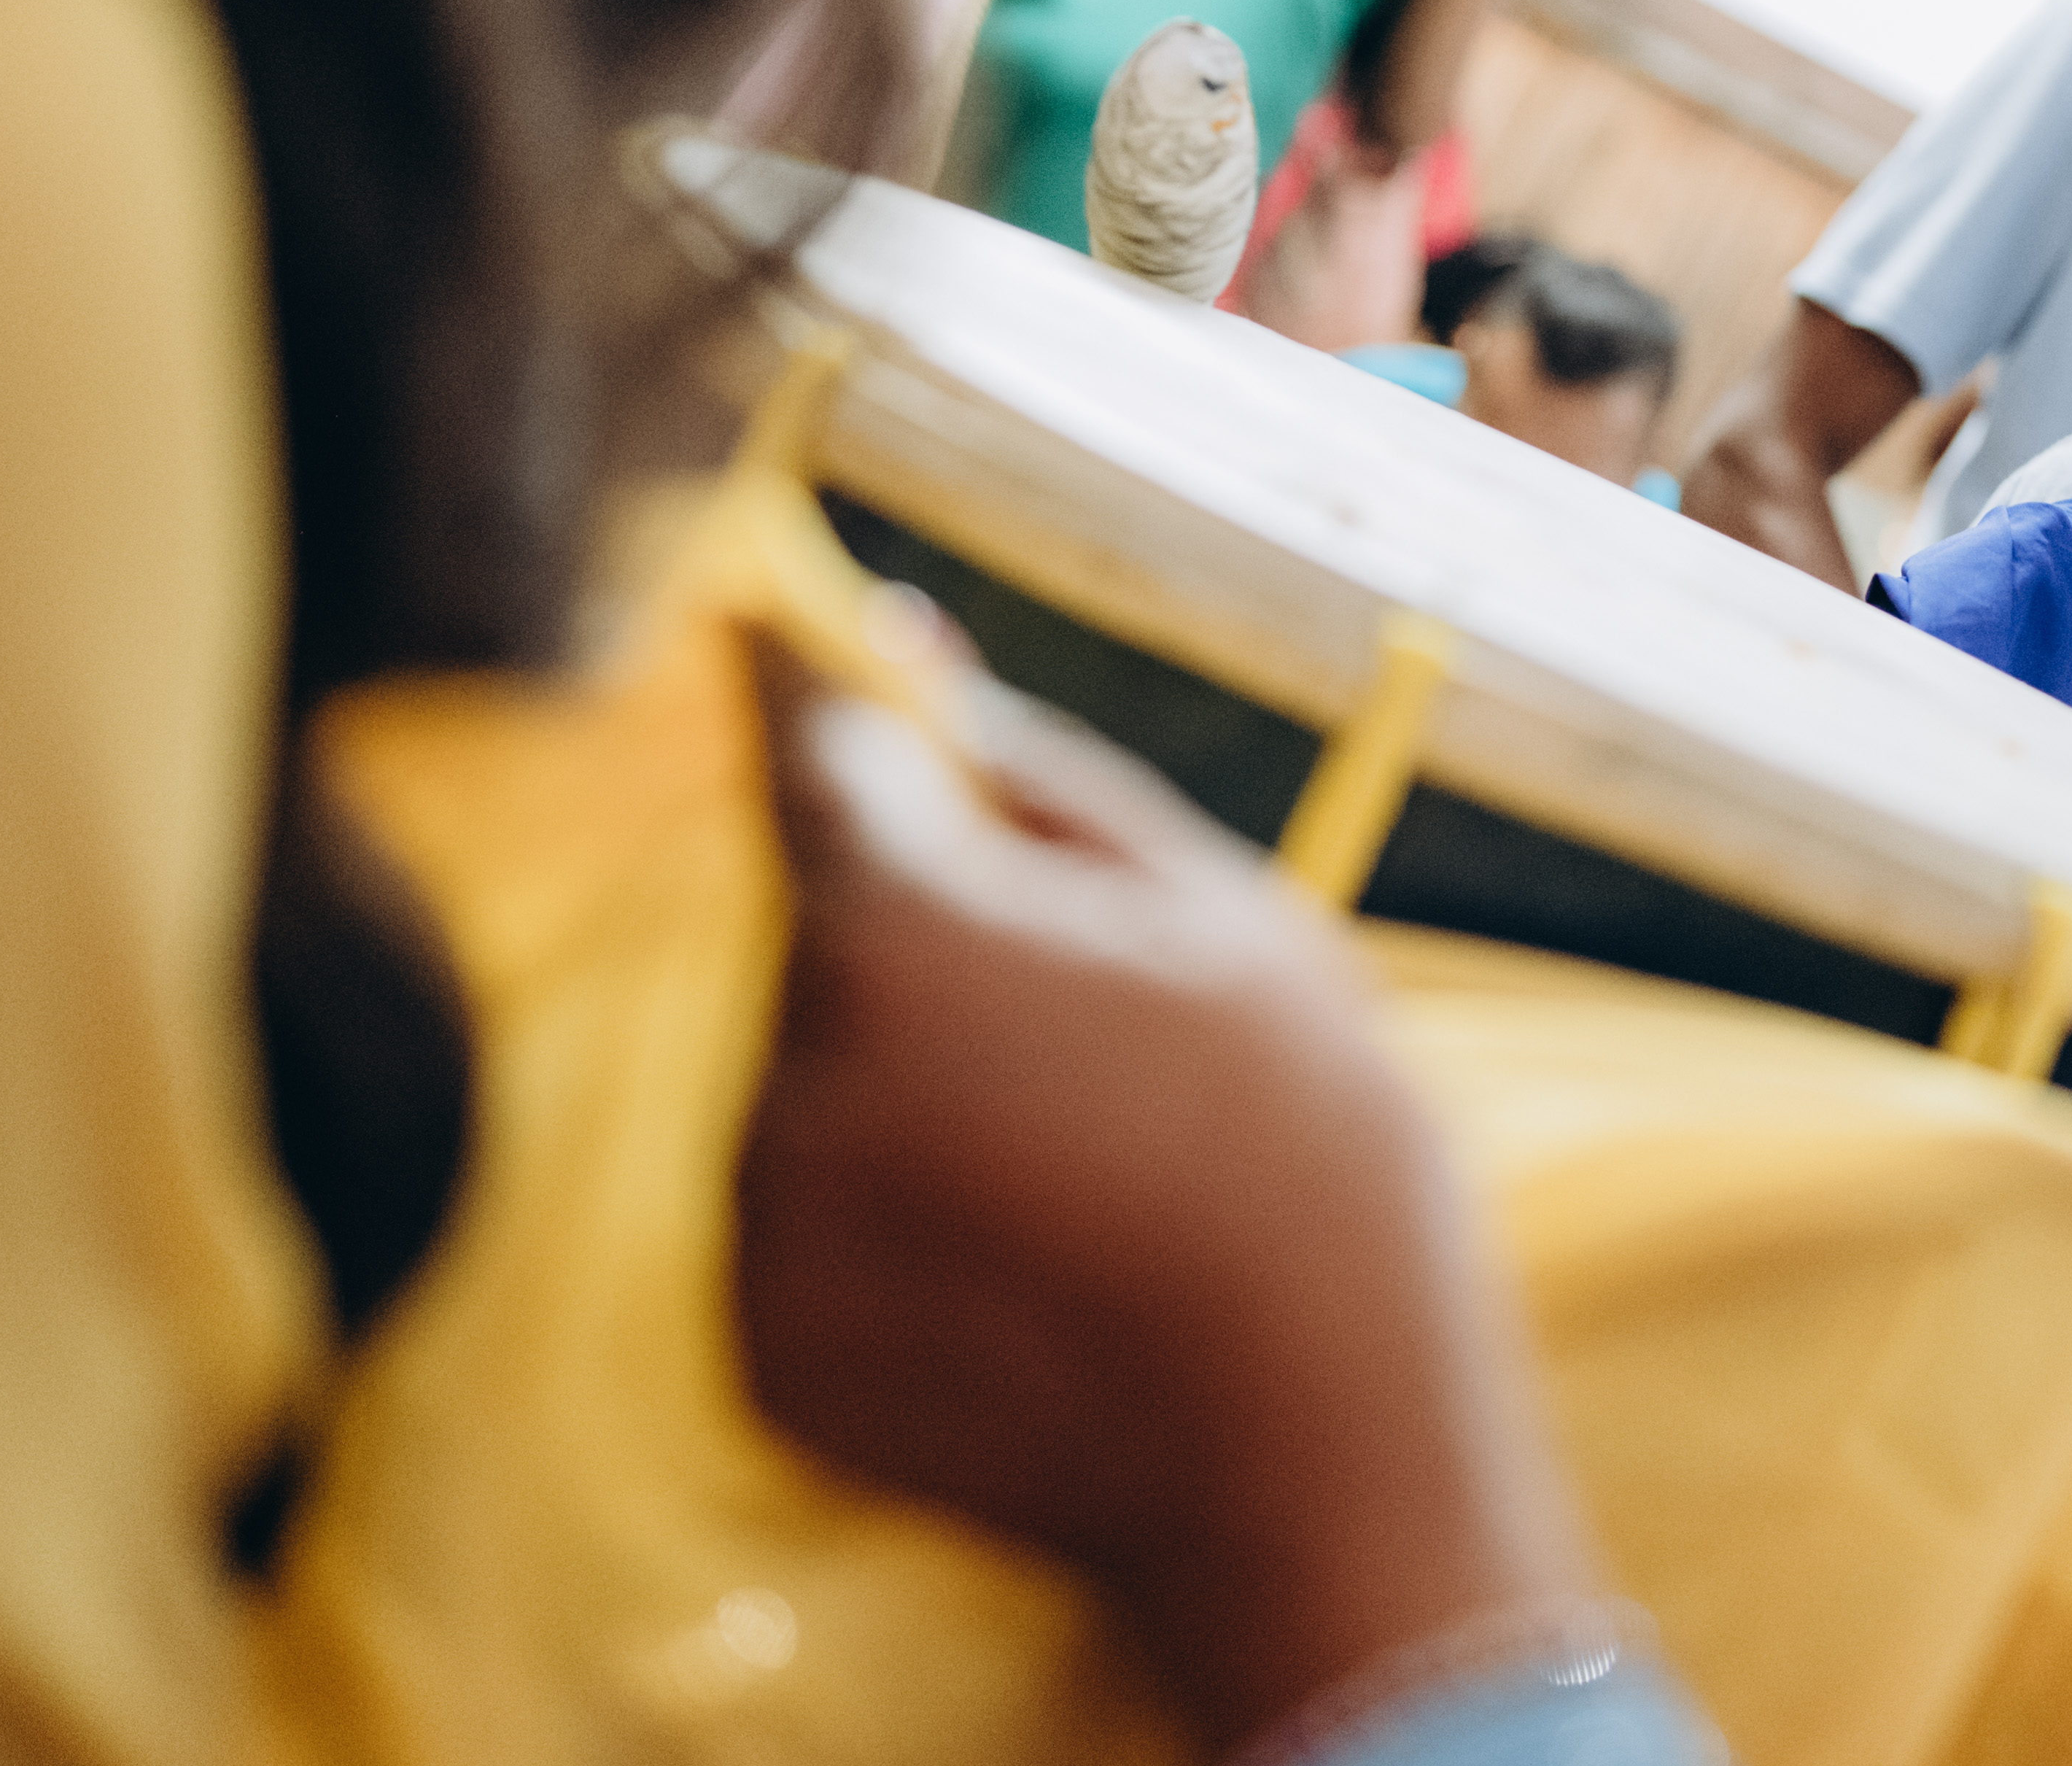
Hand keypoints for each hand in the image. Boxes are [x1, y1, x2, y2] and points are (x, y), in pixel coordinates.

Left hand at [734, 637, 1593, 1751]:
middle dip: (932, 935)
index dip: (789, 678)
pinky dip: (899, 1215)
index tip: (756, 615)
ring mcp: (766, 1225)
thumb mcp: (1230, 914)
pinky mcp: (764, 1350)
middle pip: (828, 931)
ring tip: (1097, 1161)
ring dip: (918, 1079)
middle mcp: (792, 1068)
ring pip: (820, 1077)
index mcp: (905, 928)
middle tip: (1104, 1016)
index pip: (803, 751)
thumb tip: (909, 654)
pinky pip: (813, 1220)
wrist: (1316, 1457)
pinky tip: (1040, 1256)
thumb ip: (1044, 776)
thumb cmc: (1308, 1153)